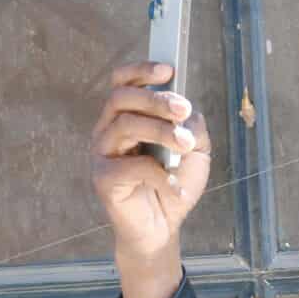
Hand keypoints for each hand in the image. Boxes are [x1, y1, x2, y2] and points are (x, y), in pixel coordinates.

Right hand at [91, 61, 212, 262]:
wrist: (163, 227)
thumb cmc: (174, 184)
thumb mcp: (195, 150)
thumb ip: (193, 127)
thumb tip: (188, 113)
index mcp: (127, 116)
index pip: (122, 82)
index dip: (141, 71)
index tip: (168, 70)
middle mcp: (109, 130)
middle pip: (121, 98)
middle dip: (155, 99)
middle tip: (182, 110)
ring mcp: (103, 153)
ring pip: (125, 125)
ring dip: (161, 131)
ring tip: (185, 146)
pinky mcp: (103, 179)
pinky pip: (131, 165)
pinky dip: (160, 174)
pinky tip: (174, 187)